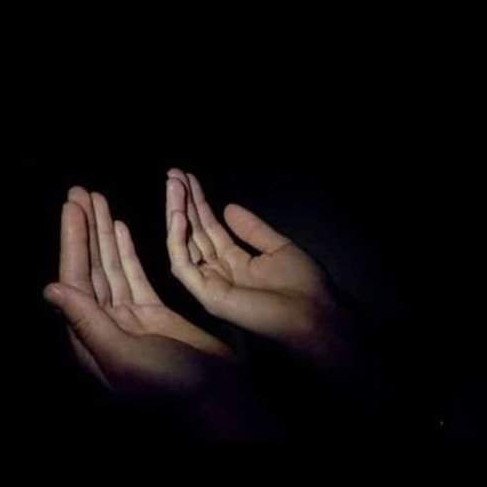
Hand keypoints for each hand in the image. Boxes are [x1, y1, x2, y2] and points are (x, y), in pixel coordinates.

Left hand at [45, 187, 233, 399]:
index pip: (76, 279)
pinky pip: (133, 274)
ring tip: (96, 199)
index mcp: (90, 337)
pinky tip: (119, 227)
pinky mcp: (152, 313)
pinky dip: (124, 250)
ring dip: (102, 232)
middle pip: (89, 267)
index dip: (73, 241)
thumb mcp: (123, 357)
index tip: (71, 206)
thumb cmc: (169, 385)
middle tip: (78, 191)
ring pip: (110, 266)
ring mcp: (128, 318)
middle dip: (84, 228)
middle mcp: (103, 325)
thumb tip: (51, 289)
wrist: (216, 399)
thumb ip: (88, 322)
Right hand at [166, 170, 353, 370]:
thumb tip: (228, 207)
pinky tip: (179, 216)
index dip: (199, 203)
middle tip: (173, 174)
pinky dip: (177, 241)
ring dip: (176, 214)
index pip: (209, 228)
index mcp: (235, 262)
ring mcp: (210, 284)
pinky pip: (184, 266)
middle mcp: (219, 272)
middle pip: (193, 233)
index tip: (187, 177)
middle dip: (182, 203)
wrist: (314, 312)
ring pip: (183, 245)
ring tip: (173, 185)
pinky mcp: (207, 295)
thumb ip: (252, 229)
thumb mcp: (278, 247)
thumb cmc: (302, 285)